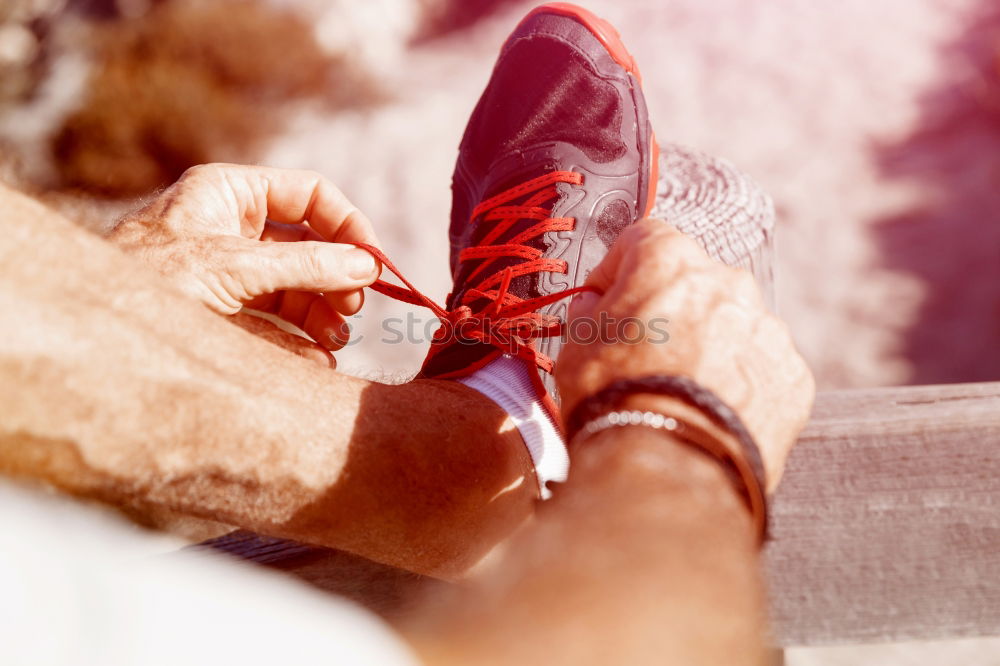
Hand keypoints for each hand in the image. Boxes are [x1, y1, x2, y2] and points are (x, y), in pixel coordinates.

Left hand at [109, 164, 380, 356]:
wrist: (93, 334)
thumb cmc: (152, 282)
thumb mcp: (236, 266)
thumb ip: (307, 264)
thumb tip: (367, 266)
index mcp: (229, 193)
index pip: (308, 195)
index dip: (347, 224)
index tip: (372, 262)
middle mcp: (230, 228)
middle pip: (307, 245)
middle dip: (335, 277)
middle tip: (352, 307)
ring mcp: (225, 272)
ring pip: (294, 286)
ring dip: (322, 313)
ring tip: (337, 340)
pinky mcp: (220, 312)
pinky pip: (273, 321)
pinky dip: (299, 340)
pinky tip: (316, 359)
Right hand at [556, 220, 813, 489]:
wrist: (668, 468)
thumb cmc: (614, 400)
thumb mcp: (575, 348)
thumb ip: (589, 314)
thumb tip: (595, 305)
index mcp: (670, 261)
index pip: (643, 239)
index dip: (619, 270)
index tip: (606, 301)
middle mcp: (728, 282)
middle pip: (695, 283)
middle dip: (672, 311)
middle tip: (646, 356)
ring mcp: (768, 328)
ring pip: (734, 326)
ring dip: (711, 347)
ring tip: (682, 397)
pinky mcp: (793, 375)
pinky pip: (762, 368)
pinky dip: (742, 385)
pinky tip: (712, 417)